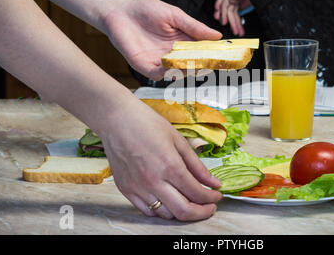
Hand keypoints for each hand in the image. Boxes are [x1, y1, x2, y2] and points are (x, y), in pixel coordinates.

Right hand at [98, 98, 222, 220]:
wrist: (117, 119)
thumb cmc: (146, 123)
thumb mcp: (178, 140)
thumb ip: (197, 165)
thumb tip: (213, 182)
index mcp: (170, 165)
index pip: (197, 192)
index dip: (211, 198)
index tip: (217, 196)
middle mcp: (153, 180)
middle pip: (183, 211)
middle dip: (202, 212)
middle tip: (209, 206)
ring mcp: (138, 187)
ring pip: (166, 215)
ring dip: (182, 212)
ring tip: (189, 201)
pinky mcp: (126, 189)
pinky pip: (147, 211)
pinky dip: (161, 211)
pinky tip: (169, 200)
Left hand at [102, 0, 221, 80]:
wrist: (120, 10)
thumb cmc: (147, 10)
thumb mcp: (175, 15)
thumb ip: (194, 27)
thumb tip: (218, 36)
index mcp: (184, 42)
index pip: (203, 52)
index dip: (214, 56)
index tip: (226, 56)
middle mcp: (174, 54)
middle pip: (193, 66)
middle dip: (202, 67)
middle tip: (210, 63)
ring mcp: (160, 62)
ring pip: (178, 74)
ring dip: (186, 70)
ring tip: (193, 64)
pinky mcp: (145, 66)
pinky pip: (158, 75)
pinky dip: (166, 72)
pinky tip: (170, 64)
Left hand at [219, 0, 265, 35]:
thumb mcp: (249, 2)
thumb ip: (243, 7)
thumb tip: (240, 15)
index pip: (236, 10)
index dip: (236, 20)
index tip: (238, 28)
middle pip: (232, 12)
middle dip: (234, 23)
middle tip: (236, 31)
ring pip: (228, 11)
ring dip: (231, 22)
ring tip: (234, 30)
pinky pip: (224, 6)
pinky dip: (224, 15)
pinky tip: (225, 22)